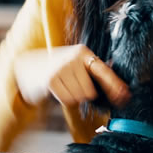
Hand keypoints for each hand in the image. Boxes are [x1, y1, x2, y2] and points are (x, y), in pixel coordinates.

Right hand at [14, 45, 130, 106]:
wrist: (27, 67)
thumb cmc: (59, 70)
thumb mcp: (76, 65)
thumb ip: (95, 74)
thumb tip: (121, 91)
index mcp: (83, 52)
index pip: (104, 72)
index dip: (115, 86)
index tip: (125, 97)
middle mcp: (73, 57)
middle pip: (90, 92)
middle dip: (84, 94)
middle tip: (72, 86)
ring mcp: (61, 67)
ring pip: (79, 97)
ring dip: (73, 97)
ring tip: (64, 86)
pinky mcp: (51, 79)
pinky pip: (67, 100)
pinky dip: (64, 99)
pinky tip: (57, 89)